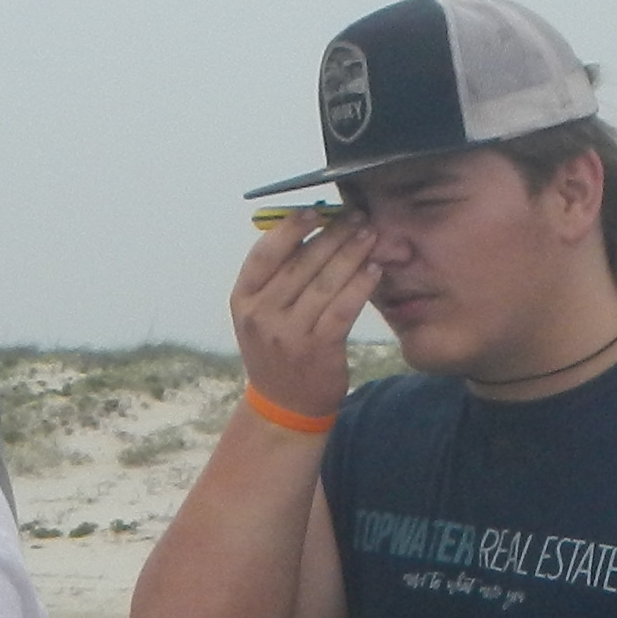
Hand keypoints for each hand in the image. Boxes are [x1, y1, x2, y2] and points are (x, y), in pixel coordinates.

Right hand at [229, 204, 380, 426]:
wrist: (285, 406)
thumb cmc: (277, 351)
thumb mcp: (259, 315)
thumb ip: (275, 278)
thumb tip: (309, 229)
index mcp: (243, 299)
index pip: (265, 254)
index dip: (291, 228)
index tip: (316, 211)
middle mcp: (261, 315)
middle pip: (301, 263)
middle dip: (332, 235)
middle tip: (355, 216)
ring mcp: (288, 334)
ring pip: (325, 283)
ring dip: (350, 254)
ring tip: (369, 235)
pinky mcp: (318, 349)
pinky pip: (342, 308)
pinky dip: (360, 285)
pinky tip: (374, 269)